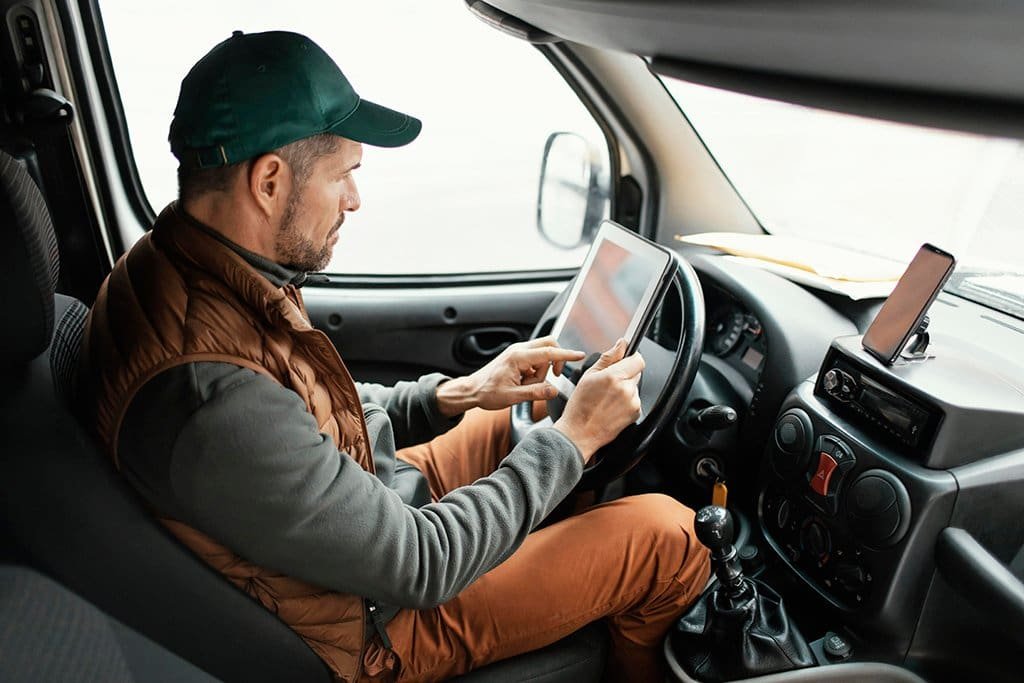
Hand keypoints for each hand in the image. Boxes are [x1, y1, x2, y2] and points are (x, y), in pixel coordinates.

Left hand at [436, 337, 584, 416]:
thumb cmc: (487, 393)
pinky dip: (535, 371)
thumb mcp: (512, 397)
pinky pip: (535, 360)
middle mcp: (518, 350)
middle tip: (553, 376)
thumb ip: (535, 393)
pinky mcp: (517, 357)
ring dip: (542, 370)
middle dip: (555, 360)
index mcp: (518, 357)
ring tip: (526, 385)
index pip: (549, 353)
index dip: (566, 355)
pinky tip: (524, 383)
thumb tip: (553, 390)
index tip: (579, 355)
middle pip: (548, 345)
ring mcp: (517, 352)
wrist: (472, 390)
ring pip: (543, 354)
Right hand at [552, 339, 643, 463]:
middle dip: (626, 373)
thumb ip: (608, 357)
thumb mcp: (588, 376)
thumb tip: (621, 344)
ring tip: (608, 398)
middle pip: (637, 372)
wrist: (580, 433)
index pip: (638, 359)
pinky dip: (627, 401)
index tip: (625, 360)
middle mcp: (626, 389)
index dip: (631, 358)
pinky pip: (635, 400)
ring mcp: (633, 402)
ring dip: (626, 388)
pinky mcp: (636, 413)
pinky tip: (612, 407)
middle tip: (609, 383)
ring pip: (635, 386)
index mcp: (614, 377)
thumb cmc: (580, 407)